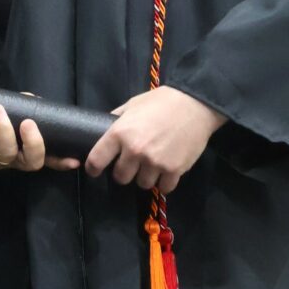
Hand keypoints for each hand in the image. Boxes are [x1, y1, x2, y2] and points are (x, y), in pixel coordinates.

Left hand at [0, 104, 79, 172]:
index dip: (59, 159)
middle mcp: (8, 159)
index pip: (44, 156)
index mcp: (19, 149)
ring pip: (6, 153)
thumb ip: (17, 106)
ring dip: (4, 129)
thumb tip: (33, 100)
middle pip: (31, 162)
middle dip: (34, 143)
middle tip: (28, 123)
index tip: (74, 158)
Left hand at [85, 86, 225, 193]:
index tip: (94, 170)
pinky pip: (164, 187)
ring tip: (150, 166)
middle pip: (120, 177)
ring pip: (142, 184)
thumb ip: (117, 118)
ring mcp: (155, 162)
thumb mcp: (133, 104)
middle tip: (130, 165)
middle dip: (123, 172)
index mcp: (120, 133)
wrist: (195, 105)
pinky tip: (165, 171)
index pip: (97, 160)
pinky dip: (164, 182)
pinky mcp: (174, 170)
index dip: (93, 168)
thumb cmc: (161, 101)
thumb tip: (104, 128)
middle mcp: (135, 150)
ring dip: (145, 177)